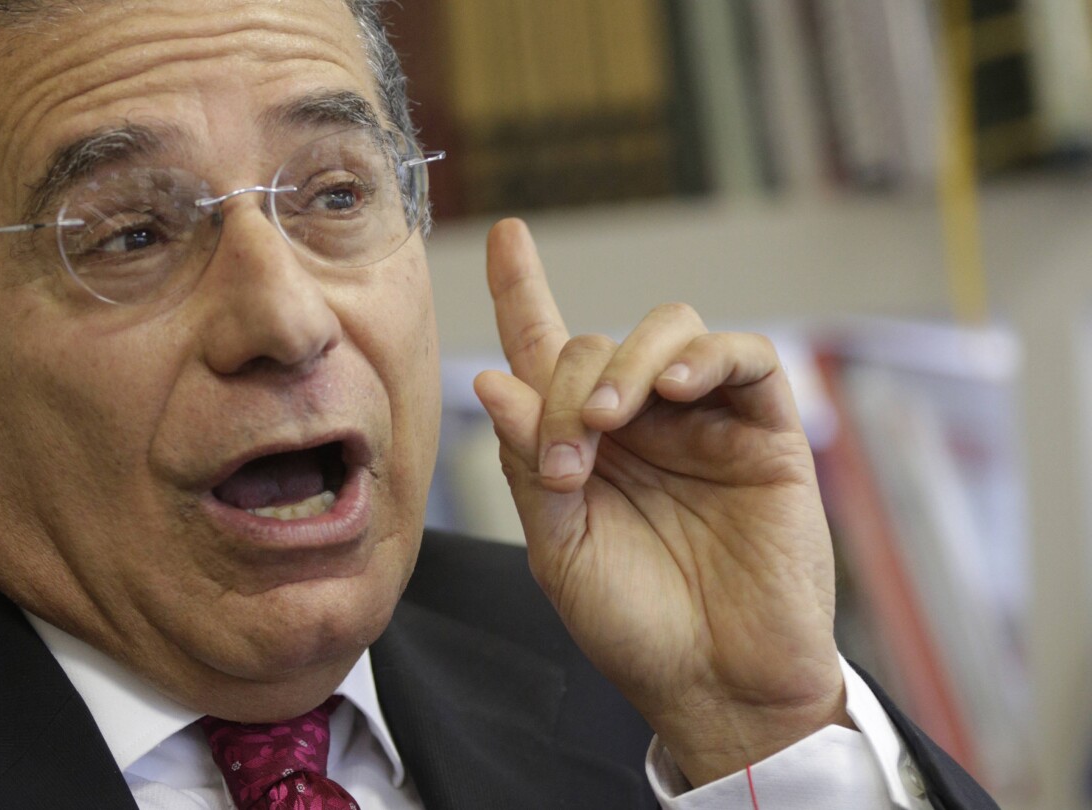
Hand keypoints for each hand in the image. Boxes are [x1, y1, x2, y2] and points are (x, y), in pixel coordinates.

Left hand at [472, 220, 849, 784]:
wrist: (716, 684)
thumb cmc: (633, 624)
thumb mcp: (559, 548)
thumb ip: (529, 464)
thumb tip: (493, 380)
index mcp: (581, 445)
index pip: (547, 350)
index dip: (523, 291)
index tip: (504, 235)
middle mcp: (640, 422)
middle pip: (595, 345)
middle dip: (567, 389)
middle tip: (567, 459)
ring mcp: (704, 422)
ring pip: (669, 331)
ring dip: (629, 360)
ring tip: (608, 421)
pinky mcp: (767, 432)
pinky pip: (745, 358)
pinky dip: (709, 356)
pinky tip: (680, 387)